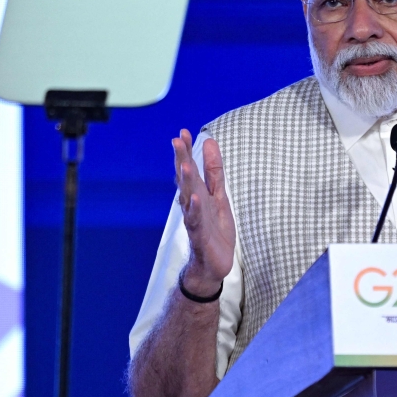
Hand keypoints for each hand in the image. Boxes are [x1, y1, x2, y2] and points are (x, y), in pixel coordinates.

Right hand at [173, 129, 235, 293]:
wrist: (212, 264)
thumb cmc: (214, 229)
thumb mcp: (219, 195)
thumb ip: (214, 171)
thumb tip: (211, 142)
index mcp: (197, 193)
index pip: (190, 169)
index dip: (186, 151)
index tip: (182, 132)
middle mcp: (193, 204)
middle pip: (186, 180)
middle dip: (182, 160)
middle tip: (177, 140)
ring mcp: (195, 220)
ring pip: (189, 198)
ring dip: (187, 182)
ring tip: (186, 164)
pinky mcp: (200, 236)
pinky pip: (196, 221)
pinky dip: (195, 210)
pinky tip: (195, 199)